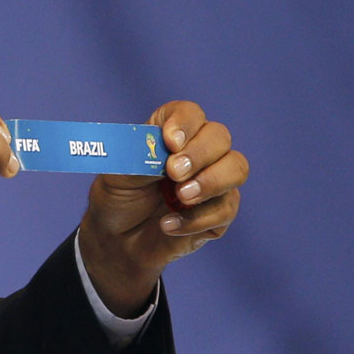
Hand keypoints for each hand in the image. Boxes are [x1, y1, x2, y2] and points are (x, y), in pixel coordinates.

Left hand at [78, 101, 248, 315]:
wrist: (117, 240)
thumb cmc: (117, 199)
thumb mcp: (116, 176)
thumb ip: (140, 160)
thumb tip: (166, 155)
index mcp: (169, 135)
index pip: (189, 113)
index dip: (184, 122)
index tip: (170, 141)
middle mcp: (197, 152)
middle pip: (219, 136)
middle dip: (200, 153)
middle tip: (174, 173)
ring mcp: (212, 181)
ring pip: (236, 168)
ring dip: (211, 181)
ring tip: (180, 197)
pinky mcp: (219, 213)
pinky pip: (226, 208)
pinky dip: (197, 218)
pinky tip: (168, 224)